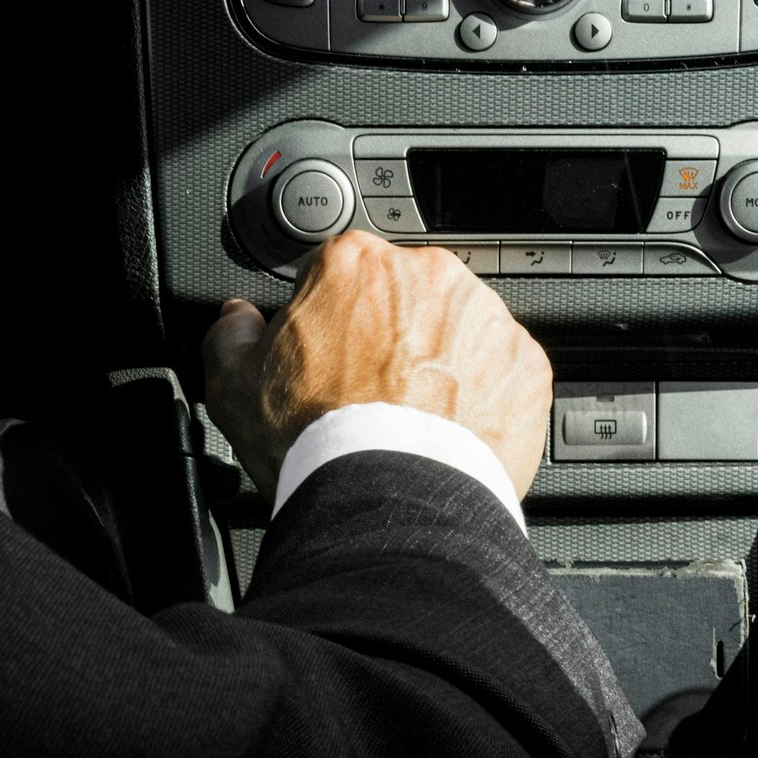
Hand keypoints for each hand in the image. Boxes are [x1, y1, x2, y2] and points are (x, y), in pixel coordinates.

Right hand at [201, 231, 552, 500]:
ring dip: (443, 360)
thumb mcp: (234, 384)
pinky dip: (485, 395)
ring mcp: (485, 318)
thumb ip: (230, 335)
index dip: (330, 316)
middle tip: (372, 390)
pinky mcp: (526, 364)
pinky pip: (503, 370)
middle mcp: (428, 275)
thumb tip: (237, 320)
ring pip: (461, 328)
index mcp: (356, 264)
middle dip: (393, 333)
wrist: (391, 494)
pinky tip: (454, 430)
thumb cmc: (317, 436)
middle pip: (408, 295)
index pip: (342, 271)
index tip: (329, 352)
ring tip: (414, 416)